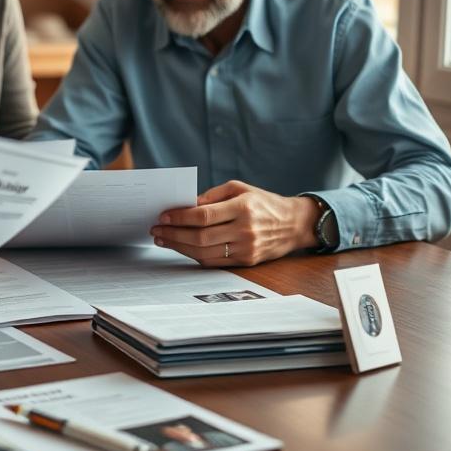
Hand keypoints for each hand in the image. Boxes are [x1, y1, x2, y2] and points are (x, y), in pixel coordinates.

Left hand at [150, 180, 319, 266]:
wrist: (294, 224)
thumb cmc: (263, 202)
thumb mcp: (240, 188)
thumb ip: (211, 196)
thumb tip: (185, 206)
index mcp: (242, 208)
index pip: (203, 216)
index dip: (179, 217)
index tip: (163, 216)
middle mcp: (245, 230)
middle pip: (200, 237)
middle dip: (173, 234)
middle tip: (156, 230)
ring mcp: (246, 248)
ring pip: (204, 252)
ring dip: (179, 247)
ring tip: (164, 240)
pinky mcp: (246, 261)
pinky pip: (214, 261)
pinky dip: (194, 255)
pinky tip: (182, 247)